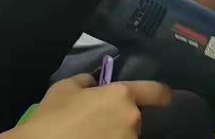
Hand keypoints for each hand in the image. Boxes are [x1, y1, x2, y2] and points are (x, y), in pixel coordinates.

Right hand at [17, 74, 170, 138]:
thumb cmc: (50, 119)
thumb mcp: (64, 89)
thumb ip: (85, 81)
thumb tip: (93, 82)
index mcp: (122, 95)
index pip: (155, 91)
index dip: (160, 93)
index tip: (164, 97)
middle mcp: (131, 118)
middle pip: (133, 117)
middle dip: (119, 120)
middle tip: (95, 124)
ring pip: (126, 136)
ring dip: (114, 136)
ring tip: (89, 136)